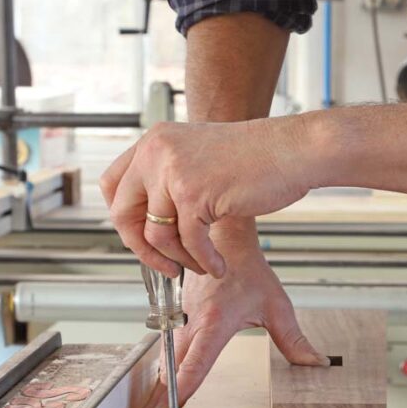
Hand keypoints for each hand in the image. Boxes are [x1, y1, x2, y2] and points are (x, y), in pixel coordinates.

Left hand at [100, 115, 313, 278]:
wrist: (294, 150)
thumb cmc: (258, 157)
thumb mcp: (200, 157)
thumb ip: (170, 179)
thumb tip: (149, 221)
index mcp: (154, 141)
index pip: (112, 185)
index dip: (122, 219)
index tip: (141, 238)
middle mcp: (156, 152)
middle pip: (123, 213)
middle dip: (142, 248)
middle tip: (165, 265)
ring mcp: (173, 171)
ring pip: (155, 234)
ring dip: (178, 259)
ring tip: (201, 265)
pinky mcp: (194, 193)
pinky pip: (188, 242)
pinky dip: (203, 260)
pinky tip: (218, 266)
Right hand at [129, 221, 328, 407]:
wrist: (223, 241)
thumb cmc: (249, 271)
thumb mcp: (277, 306)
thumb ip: (294, 339)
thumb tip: (316, 363)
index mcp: (216, 322)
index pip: (196, 363)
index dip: (182, 389)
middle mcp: (193, 324)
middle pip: (171, 369)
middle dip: (157, 400)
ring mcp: (181, 321)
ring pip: (164, 361)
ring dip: (154, 389)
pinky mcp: (177, 320)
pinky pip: (166, 351)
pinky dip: (159, 373)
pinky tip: (154, 392)